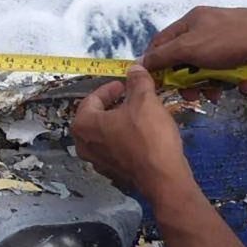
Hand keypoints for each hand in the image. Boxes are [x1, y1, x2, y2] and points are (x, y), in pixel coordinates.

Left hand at [72, 64, 195, 202]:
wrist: (163, 177)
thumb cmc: (149, 137)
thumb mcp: (145, 101)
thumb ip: (137, 82)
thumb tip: (135, 69)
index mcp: (83, 124)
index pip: (91, 99)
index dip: (109, 89)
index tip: (123, 85)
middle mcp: (83, 144)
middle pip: (95, 116)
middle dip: (113, 105)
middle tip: (130, 97)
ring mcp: (96, 161)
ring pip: (104, 134)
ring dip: (119, 121)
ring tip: (138, 114)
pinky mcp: (112, 171)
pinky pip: (114, 149)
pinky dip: (124, 138)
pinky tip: (142, 135)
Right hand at [142, 6, 246, 97]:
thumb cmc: (232, 39)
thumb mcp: (190, 48)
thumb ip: (162, 56)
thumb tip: (139, 64)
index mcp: (191, 23)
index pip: (162, 43)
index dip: (155, 64)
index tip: (155, 83)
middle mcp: (208, 31)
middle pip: (187, 61)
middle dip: (190, 81)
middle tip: (194, 95)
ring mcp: (229, 44)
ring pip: (211, 71)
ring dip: (215, 86)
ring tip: (221, 93)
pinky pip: (234, 74)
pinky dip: (239, 83)